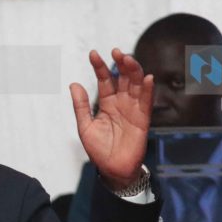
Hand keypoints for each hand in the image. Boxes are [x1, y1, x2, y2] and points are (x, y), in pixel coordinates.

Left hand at [70, 49, 153, 190]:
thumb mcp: (85, 126)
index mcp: (107, 103)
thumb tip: (74, 84)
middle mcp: (122, 103)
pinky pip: (146, 102)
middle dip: (120, 63)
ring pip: (136, 85)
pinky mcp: (143, 119)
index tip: (93, 54)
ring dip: (134, 71)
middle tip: (115, 51)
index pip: (105, 80)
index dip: (100, 67)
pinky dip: (148, 90)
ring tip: (127, 59)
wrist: (112, 170)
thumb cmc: (99, 150)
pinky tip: (146, 78)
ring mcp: (133, 109)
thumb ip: (81, 106)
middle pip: (124, 78)